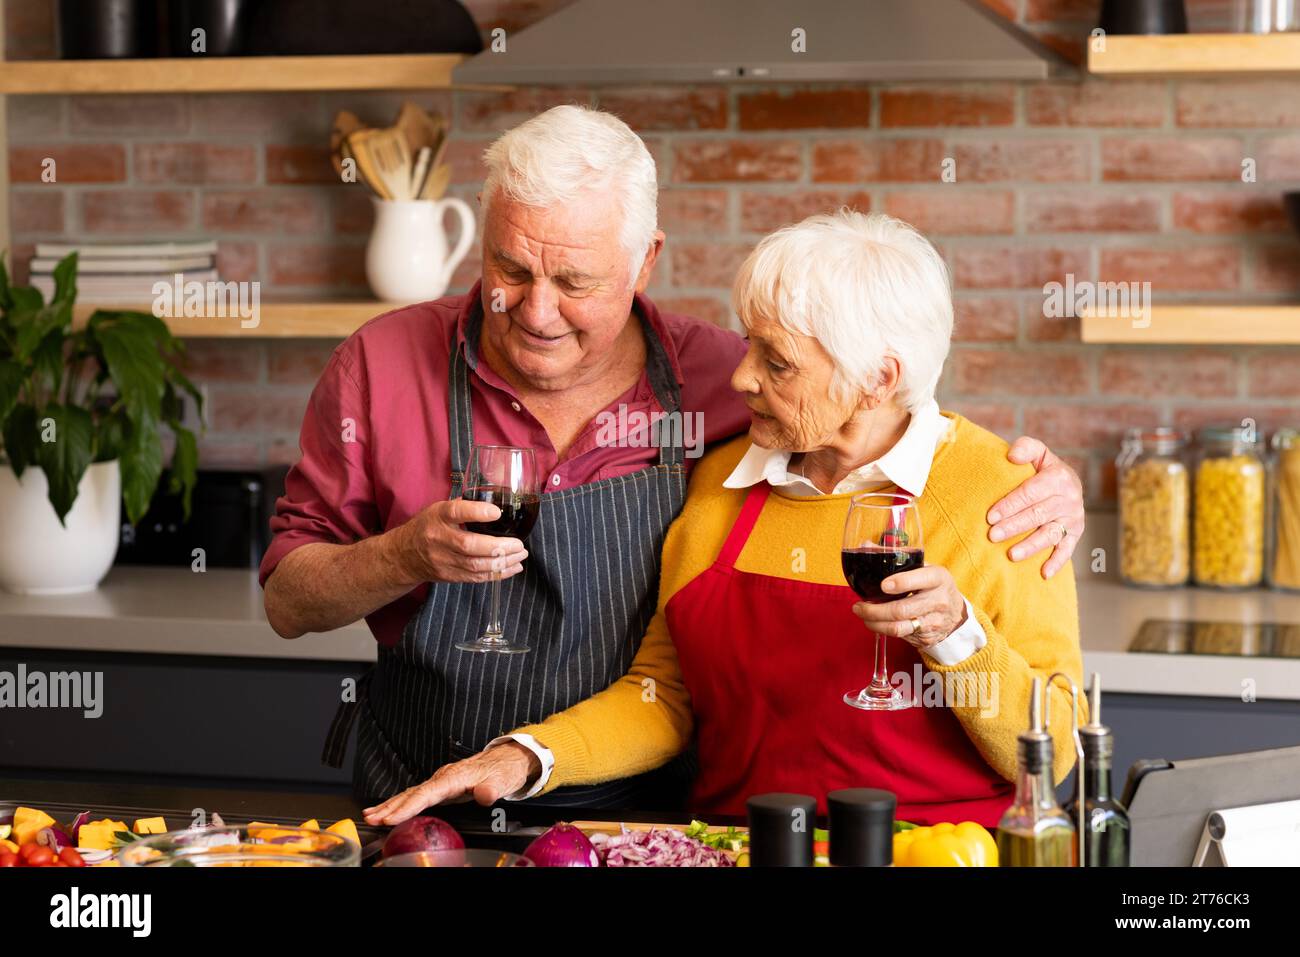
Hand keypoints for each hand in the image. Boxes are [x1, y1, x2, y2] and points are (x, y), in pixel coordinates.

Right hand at [362, 742, 541, 825]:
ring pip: (410, 793)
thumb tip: (484, 795)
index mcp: (455, 777)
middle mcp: (443, 777)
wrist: (508, 758)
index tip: (391, 818)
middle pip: (412, 793)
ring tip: (370, 815)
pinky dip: (400, 802)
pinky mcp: (441, 786)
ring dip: (390, 805)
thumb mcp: (503, 781)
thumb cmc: (504, 770)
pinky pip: (416, 795)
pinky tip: (388, 810)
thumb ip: (492, 789)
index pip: (426, 794)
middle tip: (372, 819)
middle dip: (391, 807)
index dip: (407, 807)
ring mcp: (441, 781)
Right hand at [389, 499, 527, 584]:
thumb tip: (496, 502)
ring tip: (520, 555)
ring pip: (475, 565)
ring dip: (503, 562)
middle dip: (499, 547)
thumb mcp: (439, 509)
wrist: (404, 555)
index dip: (477, 512)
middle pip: (469, 545)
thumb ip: (464, 506)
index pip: (456, 512)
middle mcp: (439, 538)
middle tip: (519, 544)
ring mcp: (443, 560)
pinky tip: (512, 567)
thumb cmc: (428, 526)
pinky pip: (476, 577)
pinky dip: (497, 574)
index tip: (496, 512)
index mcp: (438, 517)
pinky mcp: (449, 576)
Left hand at [851, 565, 966, 650]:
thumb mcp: (924, 567)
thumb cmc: (934, 586)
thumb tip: (866, 546)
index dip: (901, 583)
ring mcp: (932, 622)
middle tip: (859, 606)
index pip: (921, 580)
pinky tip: (875, 623)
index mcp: (938, 578)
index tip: (883, 585)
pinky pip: (900, 636)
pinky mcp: (926, 637)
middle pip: (902, 609)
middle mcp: (938, 600)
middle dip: (875, 610)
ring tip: (862, 615)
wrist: (956, 614)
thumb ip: (897, 557)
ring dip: (874, 623)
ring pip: (898, 628)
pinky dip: (883, 630)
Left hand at [986, 435, 1084, 579]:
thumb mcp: (1037, 452)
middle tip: (992, 536)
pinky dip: (1058, 562)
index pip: (1030, 493)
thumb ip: (1026, 448)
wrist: (1065, 482)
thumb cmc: (1042, 468)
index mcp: (1059, 477)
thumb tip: (1012, 456)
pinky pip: (1068, 549)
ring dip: (1031, 546)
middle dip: (1014, 526)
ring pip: (1050, 534)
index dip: (1010, 504)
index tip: (990, 516)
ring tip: (1011, 555)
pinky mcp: (1076, 532)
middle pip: (1038, 515)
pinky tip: (1044, 574)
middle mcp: (1070, 498)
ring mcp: (1074, 517)